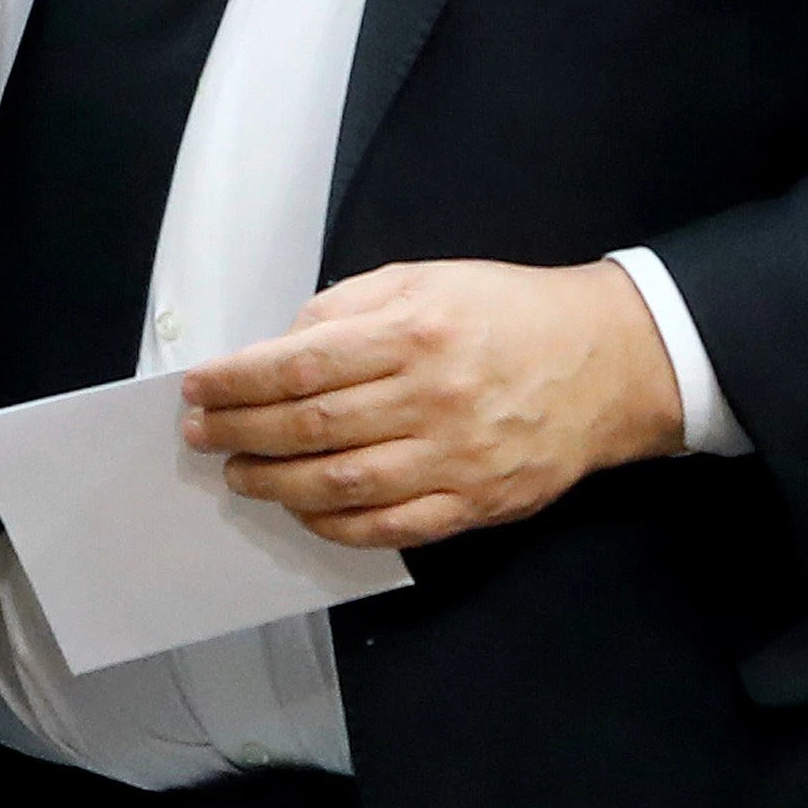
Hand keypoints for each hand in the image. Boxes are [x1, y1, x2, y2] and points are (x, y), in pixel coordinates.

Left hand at [180, 259, 684, 551]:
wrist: (610, 361)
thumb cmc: (507, 313)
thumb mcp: (425, 279)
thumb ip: (348, 307)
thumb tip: (280, 346)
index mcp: (414, 333)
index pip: (300, 364)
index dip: (237, 382)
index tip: (198, 389)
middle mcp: (432, 397)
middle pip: (310, 427)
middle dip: (239, 432)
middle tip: (199, 434)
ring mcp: (456, 457)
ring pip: (341, 486)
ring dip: (274, 484)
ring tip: (237, 473)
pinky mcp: (477, 504)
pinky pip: (389, 528)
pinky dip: (334, 526)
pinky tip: (302, 510)